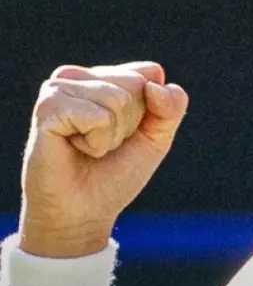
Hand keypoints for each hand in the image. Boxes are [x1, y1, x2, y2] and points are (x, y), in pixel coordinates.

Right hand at [18, 61, 188, 256]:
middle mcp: (79, 76)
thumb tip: (155, 85)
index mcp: (104, 76)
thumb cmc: (116, 173)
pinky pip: (98, 116)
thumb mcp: (157, 137)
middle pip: (136, 83)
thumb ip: (172, 107)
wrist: (82, 213)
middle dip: (130, 123)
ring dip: (112, 135)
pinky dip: (96, 141)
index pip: (151, 73)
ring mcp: (59, 88)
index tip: (127, 133)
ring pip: (117, 98)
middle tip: (104, 143)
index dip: (151, 110)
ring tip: (88, 147)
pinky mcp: (47, 106)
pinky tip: (74, 148)